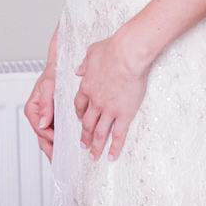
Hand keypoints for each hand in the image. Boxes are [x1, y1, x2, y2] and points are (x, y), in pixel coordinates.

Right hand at [24, 65, 55, 160]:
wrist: (61, 67)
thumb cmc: (53, 73)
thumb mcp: (48, 86)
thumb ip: (45, 104)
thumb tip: (42, 123)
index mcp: (33, 109)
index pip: (39, 128)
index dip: (47, 135)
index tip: (57, 140)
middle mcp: (38, 116)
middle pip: (42, 138)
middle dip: (50, 150)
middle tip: (59, 161)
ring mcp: (46, 119)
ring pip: (48, 139)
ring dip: (55, 149)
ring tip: (64, 160)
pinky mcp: (54, 120)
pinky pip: (55, 134)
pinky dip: (60, 142)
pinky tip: (67, 149)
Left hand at [73, 32, 149, 161]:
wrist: (127, 54)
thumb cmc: (112, 49)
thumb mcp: (92, 53)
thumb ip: (85, 63)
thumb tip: (78, 69)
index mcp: (87, 86)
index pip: (79, 105)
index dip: (79, 114)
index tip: (80, 119)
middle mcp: (95, 101)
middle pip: (86, 122)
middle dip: (84, 135)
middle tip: (83, 144)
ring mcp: (109, 110)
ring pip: (99, 132)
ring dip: (95, 146)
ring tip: (93, 156)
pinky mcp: (124, 114)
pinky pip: (118, 135)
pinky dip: (114, 147)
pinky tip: (112, 156)